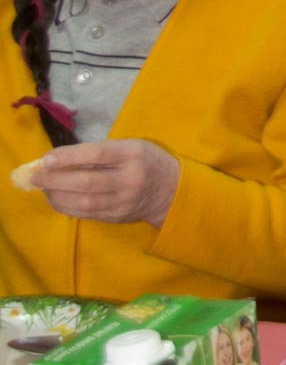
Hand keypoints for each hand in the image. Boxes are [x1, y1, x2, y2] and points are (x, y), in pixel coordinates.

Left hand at [33, 139, 179, 228]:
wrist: (170, 190)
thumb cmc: (145, 160)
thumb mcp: (130, 146)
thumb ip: (100, 152)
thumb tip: (59, 160)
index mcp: (133, 154)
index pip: (97, 155)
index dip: (69, 157)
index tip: (46, 159)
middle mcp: (129, 179)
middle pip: (87, 182)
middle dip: (55, 180)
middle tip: (35, 176)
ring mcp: (123, 201)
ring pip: (84, 202)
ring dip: (57, 196)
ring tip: (43, 188)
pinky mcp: (117, 217)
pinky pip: (86, 213)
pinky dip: (67, 207)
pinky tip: (57, 199)